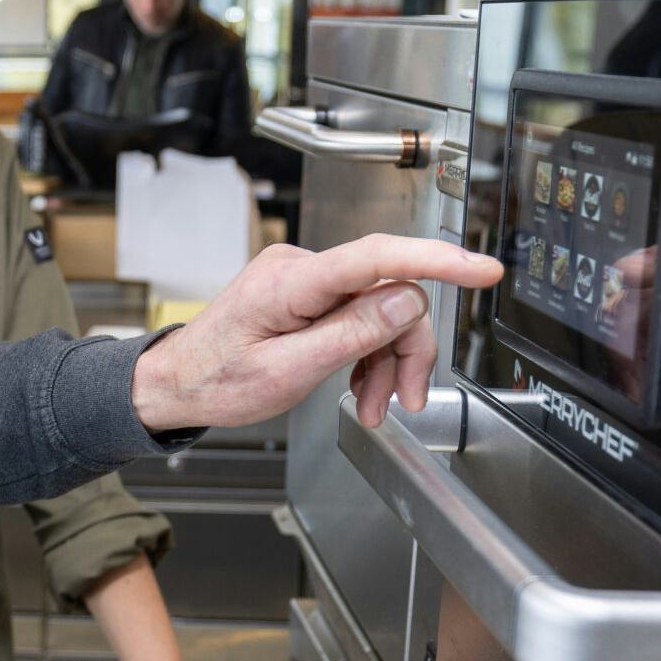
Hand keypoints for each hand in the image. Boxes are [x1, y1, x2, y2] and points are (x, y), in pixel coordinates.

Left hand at [132, 236, 504, 431]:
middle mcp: (302, 268)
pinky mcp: (308, 294)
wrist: (177, 384)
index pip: (378, 256)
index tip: (483, 269)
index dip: (438, 260)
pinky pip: (359, 316)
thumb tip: (407, 300)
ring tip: (376, 404)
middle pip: (390, 295)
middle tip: (404, 399)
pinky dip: (369, 354)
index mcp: (292, 282)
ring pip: (381, 310)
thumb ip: (351, 334)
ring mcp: (306, 279)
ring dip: (388, 360)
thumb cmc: (217, 381)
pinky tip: (363, 385)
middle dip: (405, 350)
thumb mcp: (288, 371)